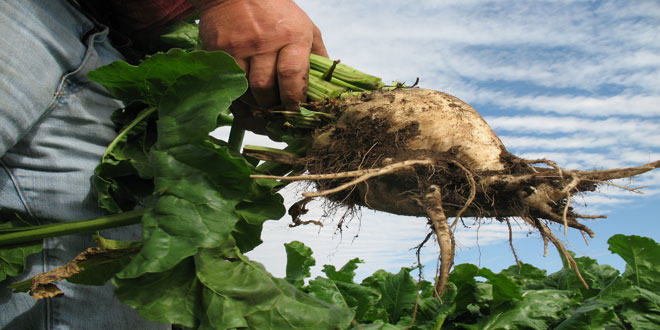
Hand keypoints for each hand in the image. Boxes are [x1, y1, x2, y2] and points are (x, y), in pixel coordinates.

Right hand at [190, 0, 327, 111]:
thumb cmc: (275, 11)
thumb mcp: (304, 26)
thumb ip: (317, 55)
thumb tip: (327, 86)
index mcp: (291, 36)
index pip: (292, 75)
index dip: (294, 99)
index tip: (296, 113)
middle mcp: (264, 42)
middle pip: (266, 88)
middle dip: (272, 107)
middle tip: (278, 116)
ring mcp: (239, 47)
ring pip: (246, 90)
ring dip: (255, 106)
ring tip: (263, 112)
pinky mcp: (219, 52)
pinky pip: (229, 85)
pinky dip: (238, 99)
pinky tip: (246, 104)